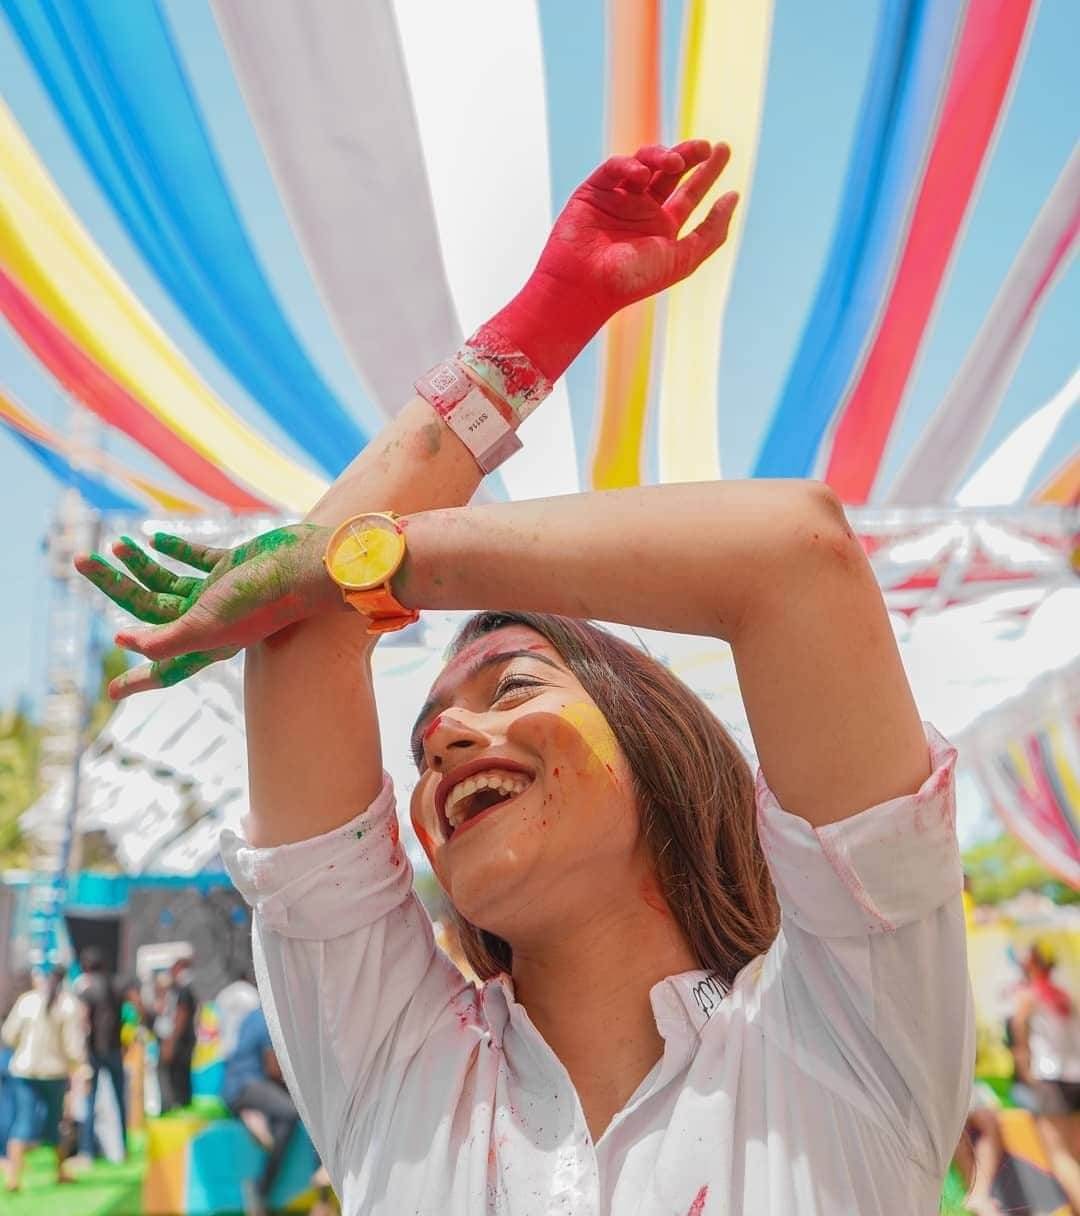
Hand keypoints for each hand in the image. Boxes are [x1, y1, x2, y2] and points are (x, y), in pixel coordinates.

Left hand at [75, 524, 335, 698]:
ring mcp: (220, 592)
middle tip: (81, 563)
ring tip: (114, 544)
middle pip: (151, 610)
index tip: (111, 693)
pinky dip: (175, 549)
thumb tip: (126, 642)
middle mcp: (210, 620)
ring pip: (168, 581)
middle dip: (115, 587)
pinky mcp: (232, 565)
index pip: (164, 668)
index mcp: (206, 642)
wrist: (302, 565)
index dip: (138, 681)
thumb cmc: (259, 600)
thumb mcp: (207, 625)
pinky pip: (196, 558)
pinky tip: (154, 539)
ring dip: (140, 564)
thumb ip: (167, 640)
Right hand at [492, 140, 736, 379]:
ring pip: (644, 163)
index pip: (689, 193)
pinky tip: (641, 173)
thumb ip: (711, 231)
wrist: (586, 287)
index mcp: (662, 229)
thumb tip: (733, 197)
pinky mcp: (593, 191)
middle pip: (670, 172)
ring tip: (675, 162)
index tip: (724, 150)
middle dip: (689, 155)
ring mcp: (617, 199)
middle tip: (706, 147)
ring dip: (662, 157)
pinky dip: (629, 165)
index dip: (707, 172)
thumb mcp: (683, 258)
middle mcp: (641, 212)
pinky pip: (614, 168)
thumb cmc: (634, 279)